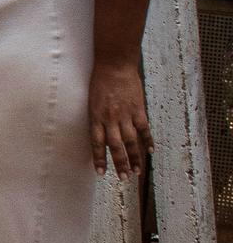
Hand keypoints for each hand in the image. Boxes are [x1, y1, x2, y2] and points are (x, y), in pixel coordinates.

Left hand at [88, 59, 151, 175]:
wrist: (114, 65)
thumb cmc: (99, 82)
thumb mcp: (91, 101)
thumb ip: (97, 119)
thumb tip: (100, 135)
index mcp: (95, 117)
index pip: (96, 143)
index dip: (99, 159)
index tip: (101, 173)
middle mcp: (110, 119)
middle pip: (115, 146)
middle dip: (119, 163)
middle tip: (123, 178)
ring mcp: (125, 115)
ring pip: (131, 141)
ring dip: (135, 157)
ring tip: (137, 172)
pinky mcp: (138, 109)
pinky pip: (144, 129)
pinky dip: (148, 141)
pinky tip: (150, 151)